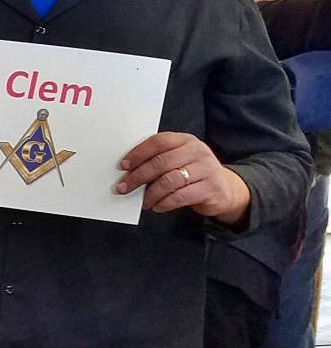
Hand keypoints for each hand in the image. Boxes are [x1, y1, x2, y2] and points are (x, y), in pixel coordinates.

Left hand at [115, 132, 250, 225]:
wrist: (223, 188)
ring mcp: (206, 169)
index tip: (123, 166)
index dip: (138, 153)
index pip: (159, 141)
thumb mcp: (178, 160)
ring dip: (151, 193)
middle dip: (138, 176)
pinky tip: (157, 206)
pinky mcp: (210, 188)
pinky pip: (180, 196)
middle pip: (161, 162)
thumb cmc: (191, 173)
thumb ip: (158, 160)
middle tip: (124, 187)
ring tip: (143, 201)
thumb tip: (128, 171)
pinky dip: (164, 203)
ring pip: (170, 180)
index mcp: (185, 140)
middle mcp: (197, 151)